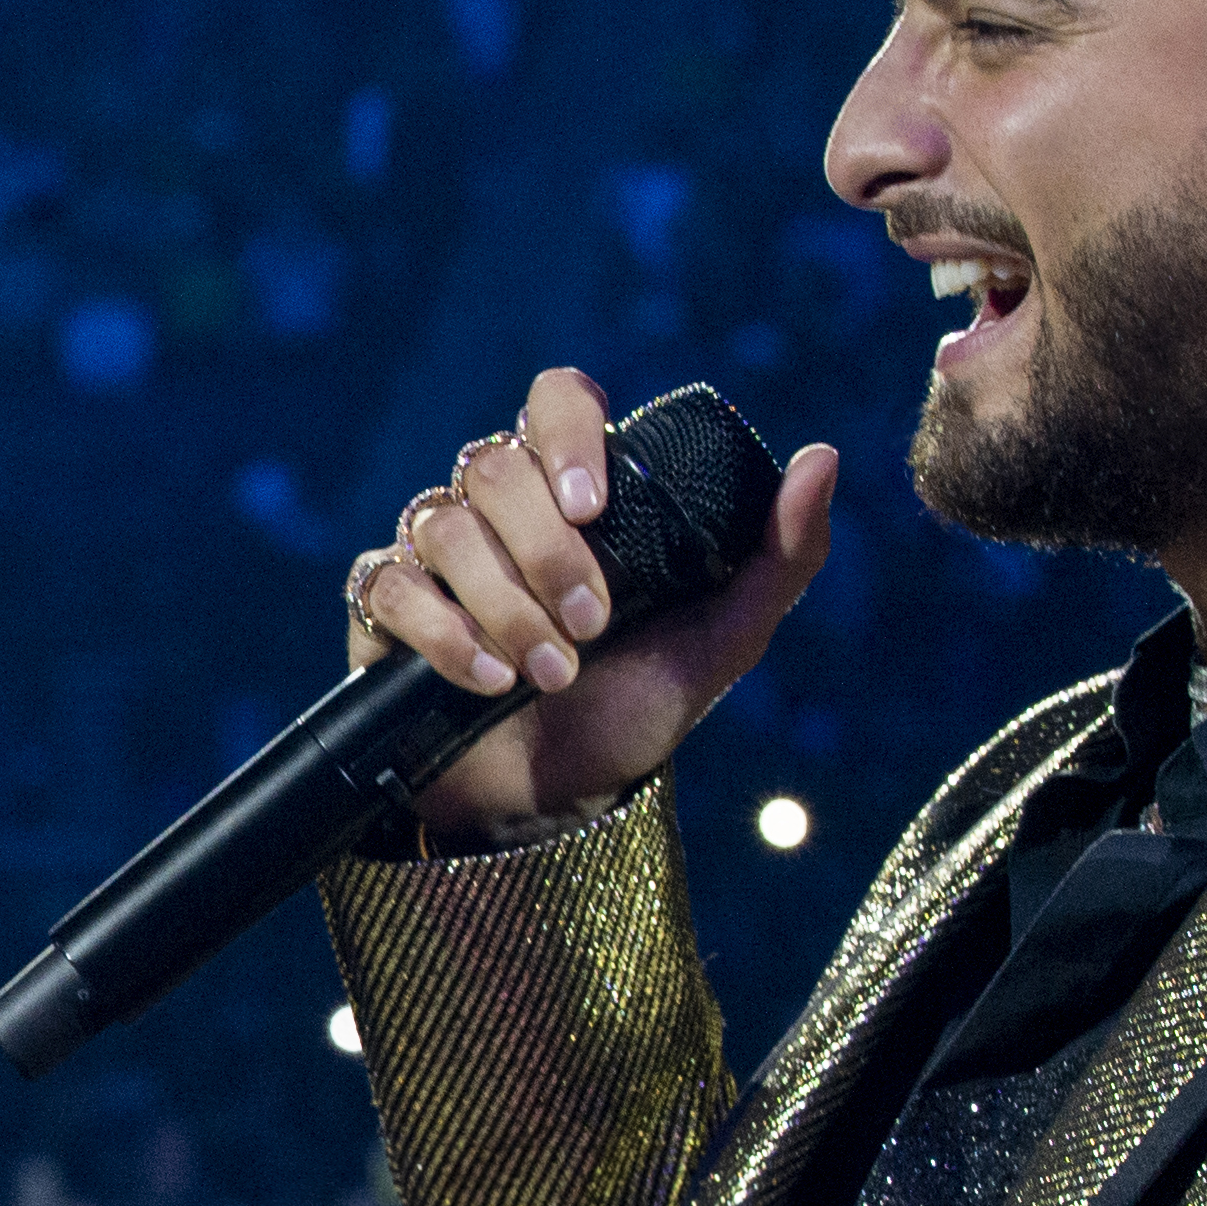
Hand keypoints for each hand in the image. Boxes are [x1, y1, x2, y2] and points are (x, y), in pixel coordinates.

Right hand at [344, 366, 837, 848]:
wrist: (553, 804)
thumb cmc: (633, 712)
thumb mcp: (721, 641)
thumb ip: (779, 557)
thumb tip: (823, 458)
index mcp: (576, 492)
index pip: (558, 401)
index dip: (568, 434)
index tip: (596, 506)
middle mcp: (498, 506)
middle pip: (496, 467)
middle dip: (548, 553)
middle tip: (592, 624)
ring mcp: (434, 552)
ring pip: (446, 525)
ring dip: (506, 605)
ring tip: (550, 673)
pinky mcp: (383, 606)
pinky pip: (389, 584)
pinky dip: (444, 632)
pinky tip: (487, 679)